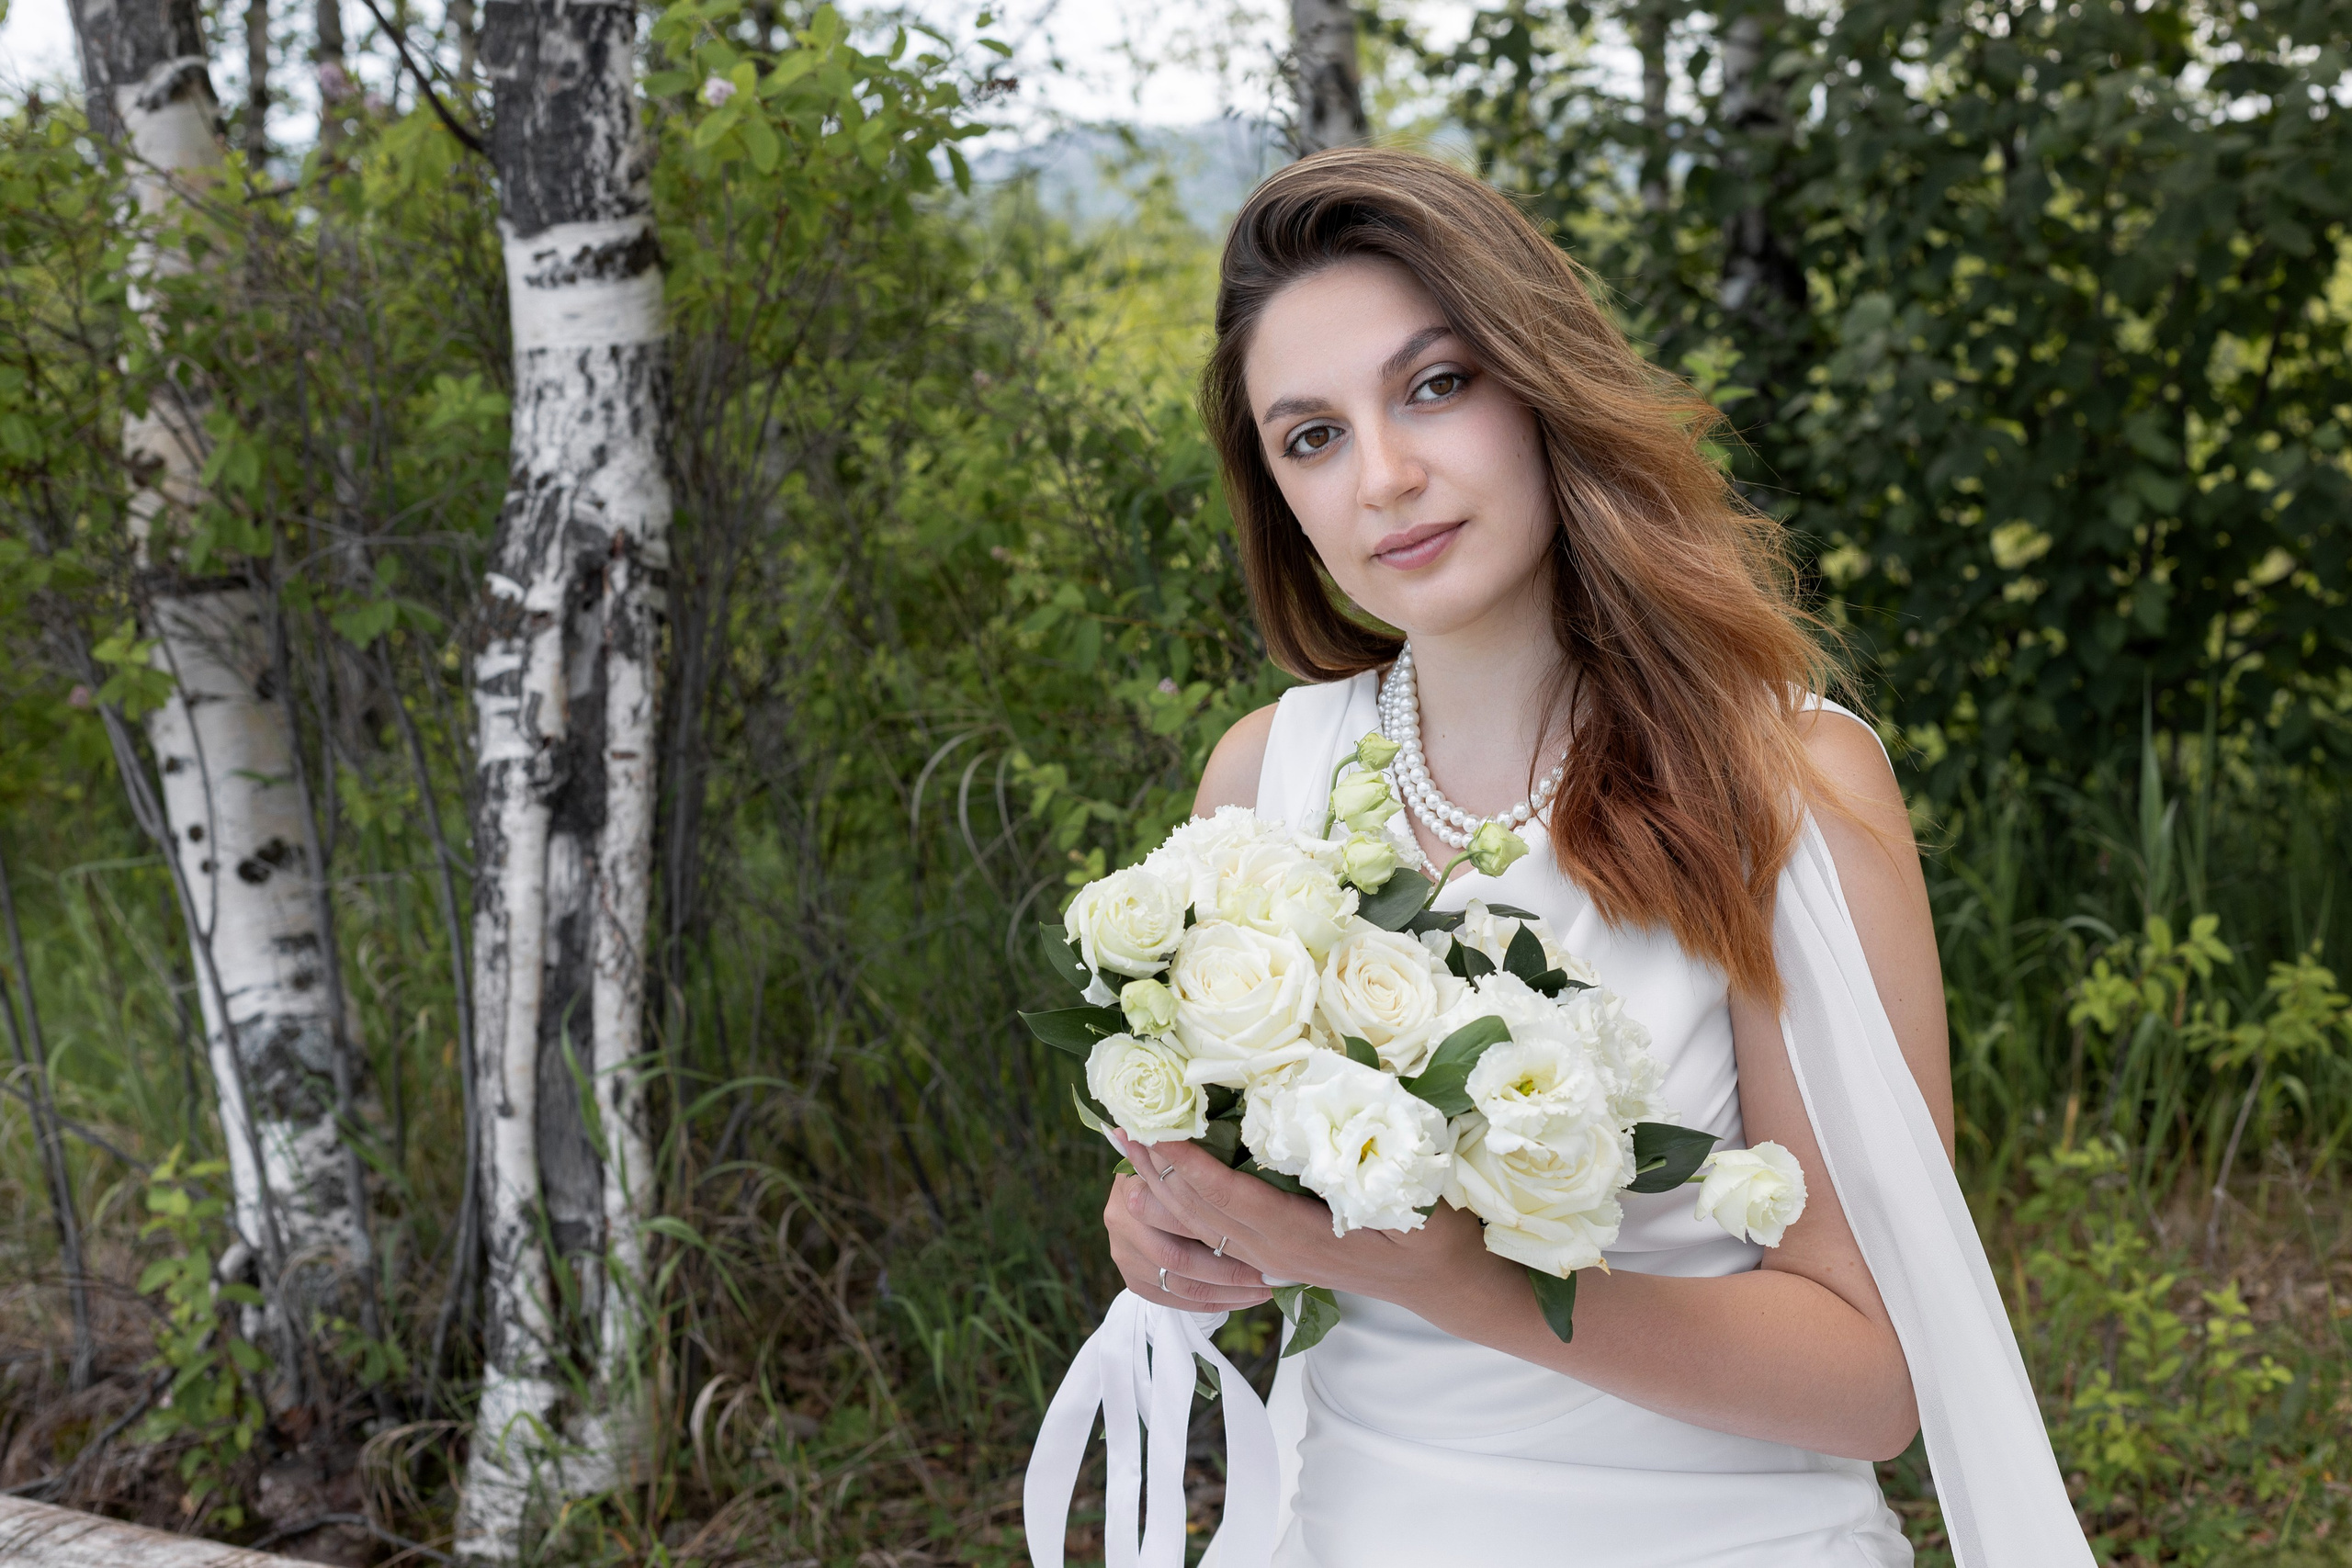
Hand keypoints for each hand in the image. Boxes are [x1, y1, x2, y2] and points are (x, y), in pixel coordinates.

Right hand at [1104, 1157, 1275, 1311]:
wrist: (1138, 1189)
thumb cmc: (1173, 1168)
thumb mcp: (1183, 1157)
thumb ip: (1197, 1161)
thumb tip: (1227, 1153)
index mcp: (1133, 1185)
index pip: (1178, 1214)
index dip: (1222, 1228)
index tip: (1264, 1236)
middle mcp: (1120, 1221)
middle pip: (1178, 1257)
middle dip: (1230, 1270)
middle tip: (1270, 1275)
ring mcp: (1123, 1254)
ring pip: (1180, 1284)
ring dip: (1226, 1292)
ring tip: (1262, 1291)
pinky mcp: (1131, 1279)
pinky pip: (1173, 1301)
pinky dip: (1209, 1303)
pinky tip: (1239, 1299)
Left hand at [1113, 1131, 1505, 1324]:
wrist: (1445, 1283)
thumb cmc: (1436, 1232)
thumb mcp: (1413, 1201)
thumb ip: (1368, 1173)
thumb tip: (1327, 1128)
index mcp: (1303, 1238)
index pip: (1228, 1198)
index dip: (1187, 1165)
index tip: (1153, 1128)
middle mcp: (1277, 1252)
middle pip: (1200, 1213)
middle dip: (1155, 1169)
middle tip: (1117, 1123)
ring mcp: (1274, 1257)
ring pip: (1201, 1225)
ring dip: (1160, 1186)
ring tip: (1126, 1147)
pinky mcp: (1276, 1253)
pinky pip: (1217, 1231)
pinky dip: (1185, 1201)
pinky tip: (1166, 1180)